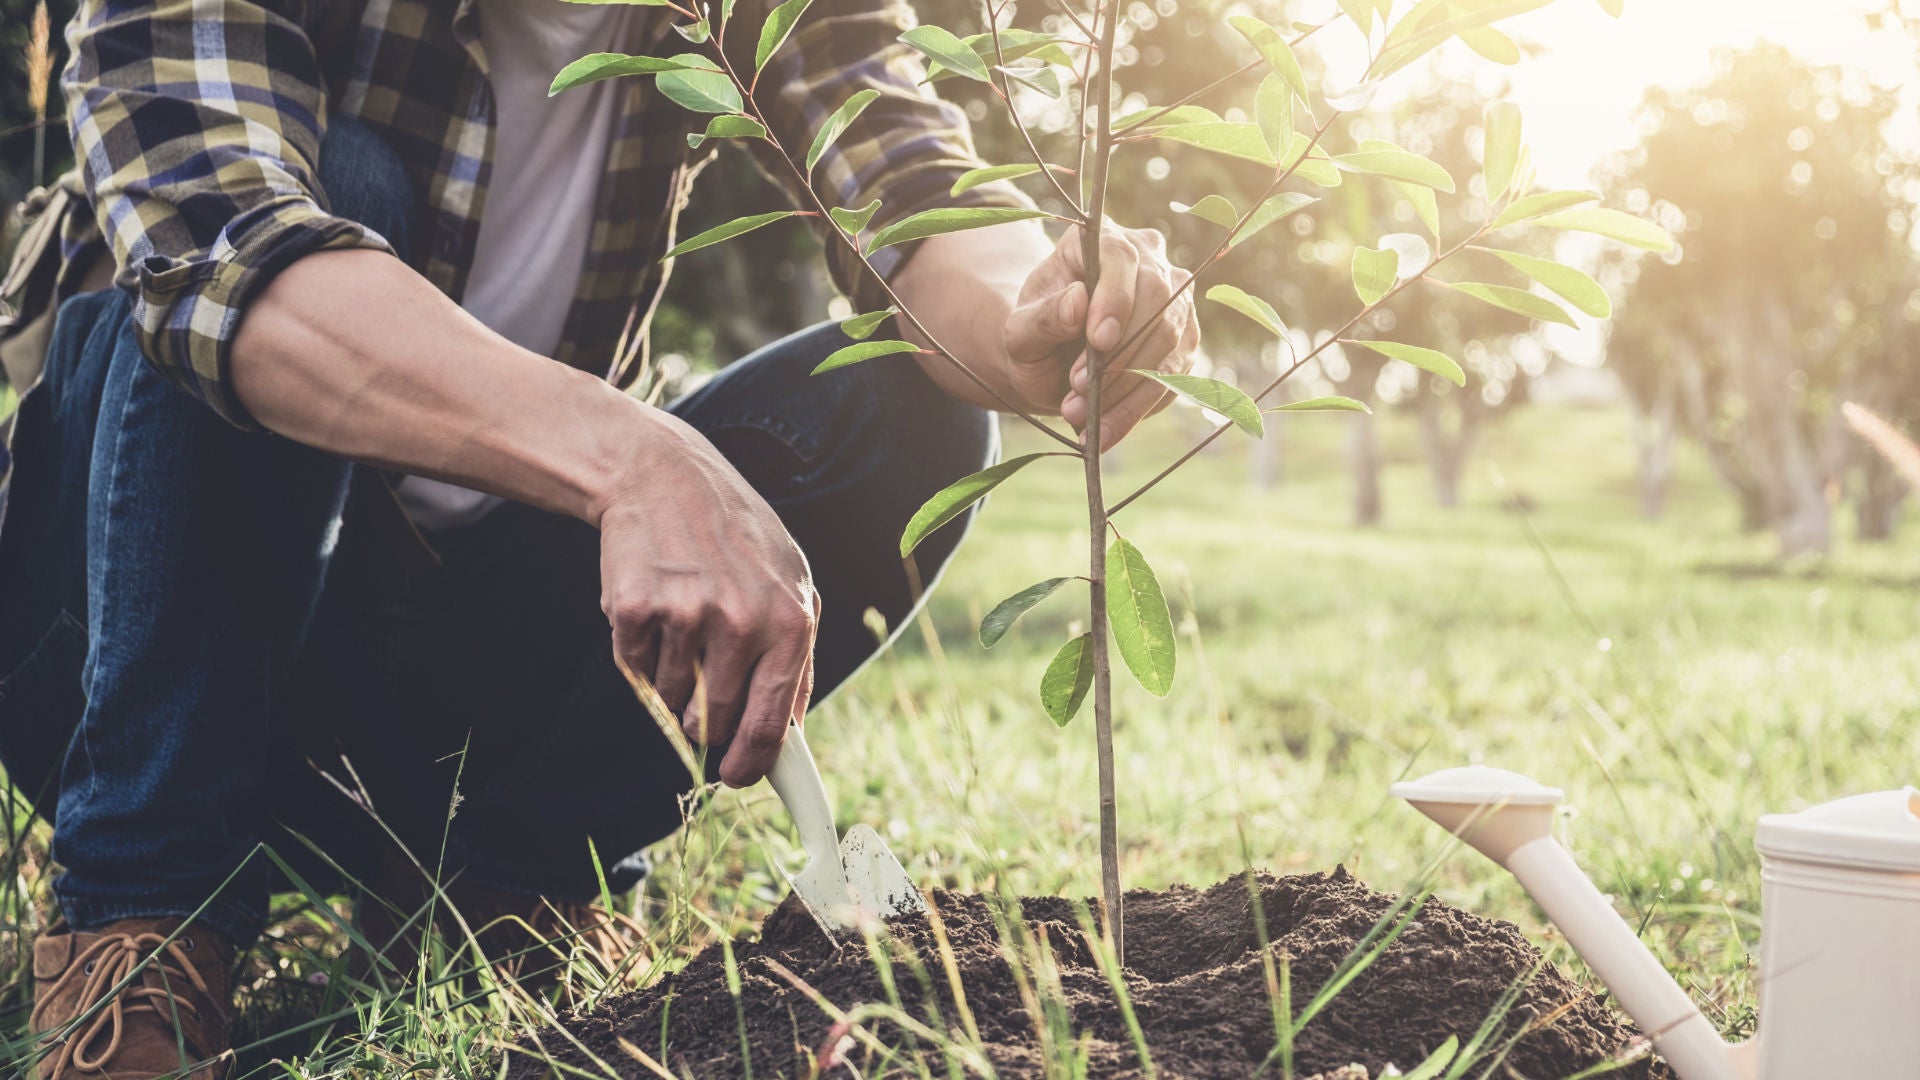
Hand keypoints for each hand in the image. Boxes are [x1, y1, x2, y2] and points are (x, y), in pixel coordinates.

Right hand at [595, 412, 819, 787]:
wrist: (664, 476)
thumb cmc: (735, 536)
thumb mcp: (790, 581)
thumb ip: (796, 656)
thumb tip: (790, 729)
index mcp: (790, 621)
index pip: (770, 724)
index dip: (750, 765)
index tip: (735, 779)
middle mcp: (741, 621)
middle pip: (715, 724)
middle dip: (706, 724)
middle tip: (701, 693)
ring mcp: (685, 615)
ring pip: (672, 703)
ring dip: (673, 682)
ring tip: (683, 625)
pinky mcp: (634, 610)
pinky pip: (635, 671)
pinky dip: (641, 655)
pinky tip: (655, 608)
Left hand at [1002, 220, 1201, 450]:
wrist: (1052, 361)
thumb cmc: (1034, 334)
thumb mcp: (1020, 329)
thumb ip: (1041, 316)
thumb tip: (1077, 303)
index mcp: (1103, 241)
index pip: (1122, 258)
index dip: (1116, 299)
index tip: (1098, 342)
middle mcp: (1149, 262)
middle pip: (1157, 300)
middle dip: (1119, 355)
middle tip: (1078, 393)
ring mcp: (1174, 303)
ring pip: (1170, 343)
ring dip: (1126, 388)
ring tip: (1081, 417)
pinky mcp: (1184, 344)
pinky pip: (1174, 378)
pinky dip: (1138, 408)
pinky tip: (1105, 430)